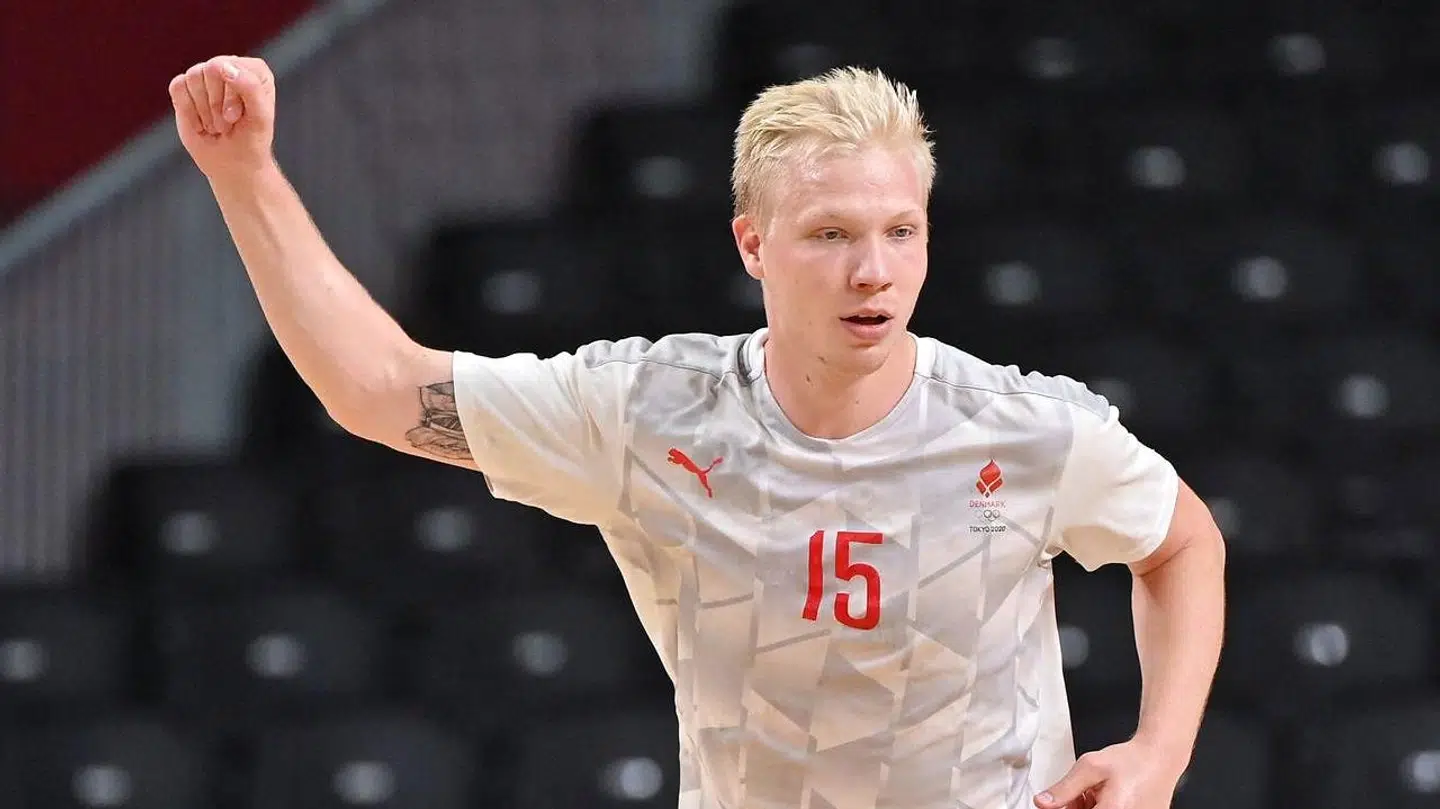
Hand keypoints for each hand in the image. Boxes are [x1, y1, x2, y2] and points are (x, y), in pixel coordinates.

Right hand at [168, 55, 276, 180]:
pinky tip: (200, 123)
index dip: (230, 97)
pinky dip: (188, 111)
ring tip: (216, 124)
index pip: (230, 67)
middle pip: (210, 69)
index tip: (237, 118)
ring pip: (193, 77)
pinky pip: (178, 87)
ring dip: (203, 109)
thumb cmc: (250, 139)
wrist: (232, 163)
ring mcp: (206, 75)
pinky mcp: (186, 87)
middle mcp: (230, 66)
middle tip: (226, 123)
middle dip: (215, 104)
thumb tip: (223, 66)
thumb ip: (250, 87)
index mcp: (255, 70)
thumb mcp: (259, 117)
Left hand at [1034, 739, 1185, 808]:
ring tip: (1097, 791)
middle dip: (1075, 808)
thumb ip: (1064, 788)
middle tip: (1081, 792)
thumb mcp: (1090, 767)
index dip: (1064, 808)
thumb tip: (1042, 803)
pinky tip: (1105, 798)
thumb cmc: (1131, 761)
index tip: (1059, 803)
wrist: (1160, 758)